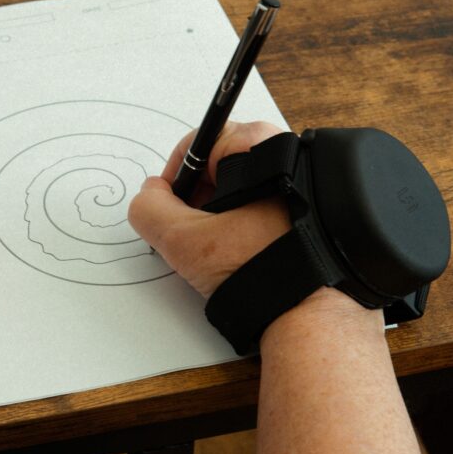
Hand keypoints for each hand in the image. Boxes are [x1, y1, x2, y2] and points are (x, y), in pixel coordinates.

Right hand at [128, 121, 291, 297]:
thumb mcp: (184, 240)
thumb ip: (150, 210)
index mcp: (260, 149)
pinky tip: (237, 250)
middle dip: (196, 197)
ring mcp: (297, 183)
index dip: (175, 175)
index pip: (199, 144)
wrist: (305, 309)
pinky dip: (241, 222)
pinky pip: (260, 203)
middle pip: (218, 165)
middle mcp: (285, 156)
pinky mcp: (302, 208)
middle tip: (191, 230)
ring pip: (238, 187)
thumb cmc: (259, 269)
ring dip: (218, 213)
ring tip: (216, 246)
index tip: (168, 203)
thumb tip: (148, 196)